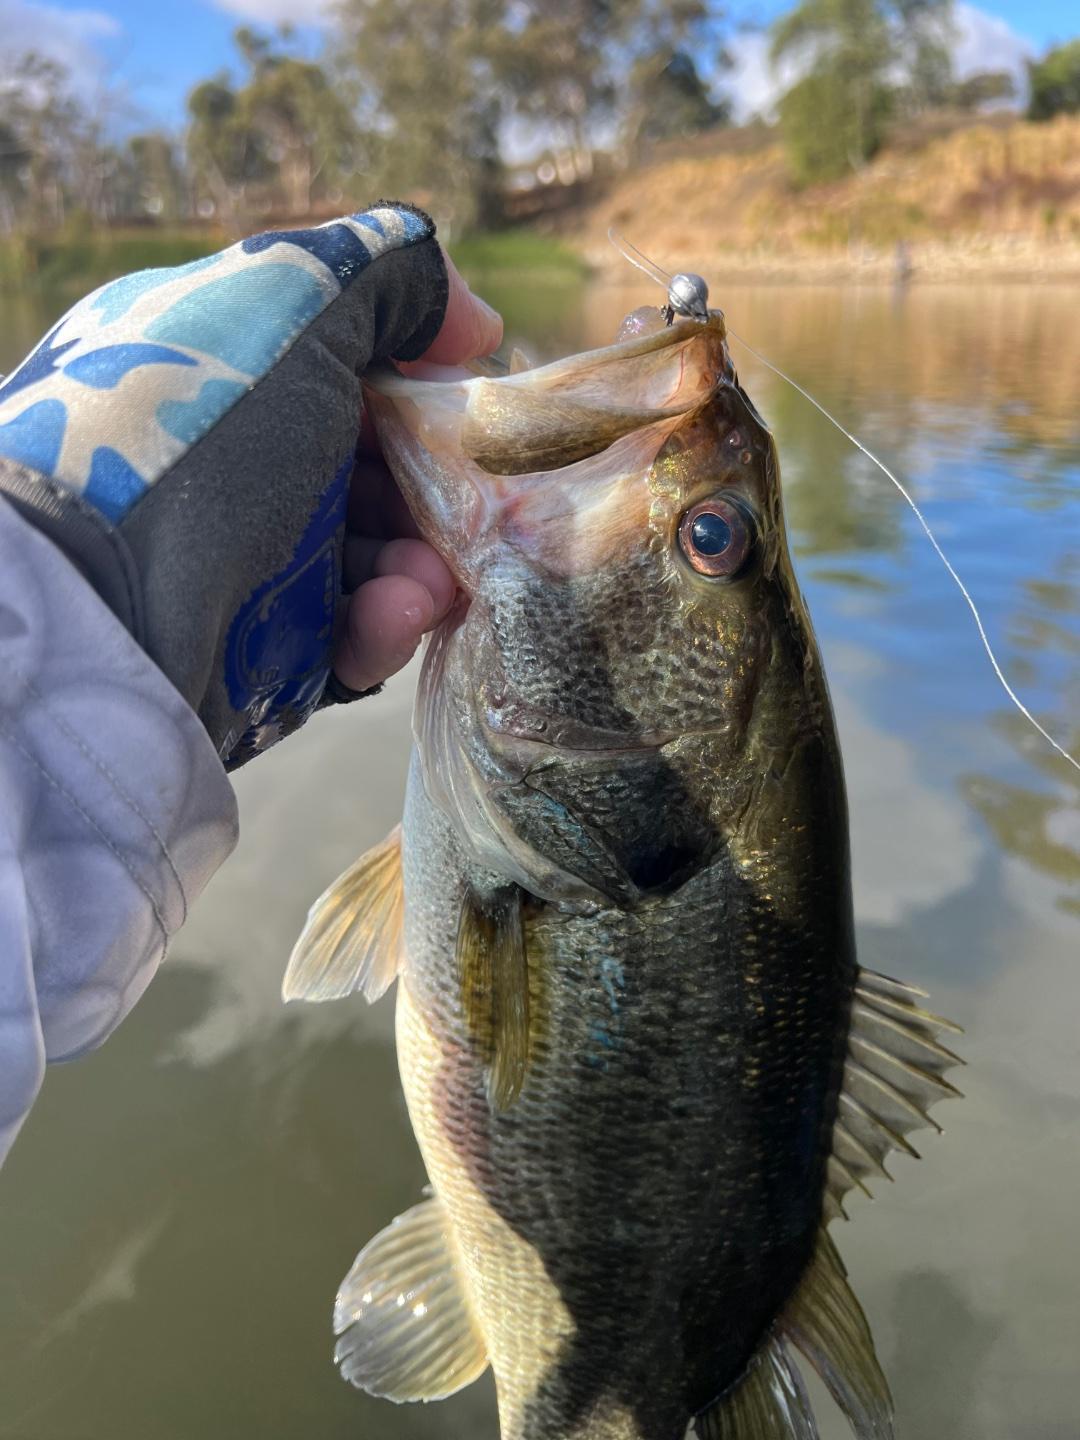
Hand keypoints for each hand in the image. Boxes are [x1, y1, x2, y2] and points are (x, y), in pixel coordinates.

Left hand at [0, 204, 500, 766]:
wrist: (104, 592)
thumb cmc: (198, 426)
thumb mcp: (293, 302)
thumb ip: (389, 272)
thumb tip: (476, 318)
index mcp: (231, 367)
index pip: (350, 367)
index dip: (421, 380)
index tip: (472, 394)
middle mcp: (239, 459)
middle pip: (377, 470)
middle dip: (438, 489)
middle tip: (480, 509)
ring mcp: (248, 556)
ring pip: (376, 560)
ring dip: (421, 566)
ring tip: (430, 583)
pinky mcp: (262, 647)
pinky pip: (349, 637)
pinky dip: (383, 626)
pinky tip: (395, 616)